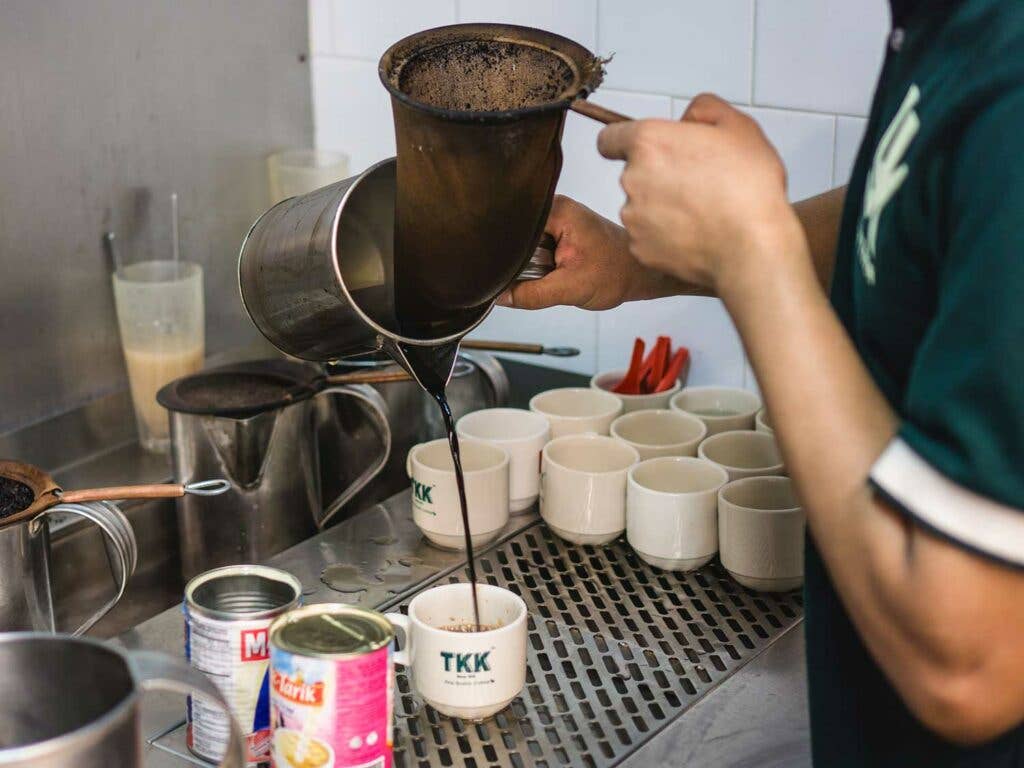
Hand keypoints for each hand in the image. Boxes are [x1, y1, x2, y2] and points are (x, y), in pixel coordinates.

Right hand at [499, 195, 688, 309]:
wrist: (640, 274)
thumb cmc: (617, 273)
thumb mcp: (571, 289)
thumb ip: (532, 294)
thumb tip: (500, 297)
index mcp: (557, 211)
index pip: (512, 224)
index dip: (502, 248)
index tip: (498, 270)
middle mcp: (554, 209)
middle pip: (515, 235)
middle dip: (516, 260)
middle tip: (531, 276)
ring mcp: (556, 221)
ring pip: (523, 245)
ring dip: (527, 265)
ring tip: (548, 274)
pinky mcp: (558, 234)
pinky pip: (534, 250)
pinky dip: (537, 266)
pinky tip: (549, 273)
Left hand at [597, 94, 802, 296]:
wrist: (751, 247)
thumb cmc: (748, 188)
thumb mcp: (738, 125)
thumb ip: (704, 109)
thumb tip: (688, 118)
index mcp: (649, 143)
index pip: (609, 139)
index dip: (625, 143)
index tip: (644, 150)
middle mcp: (632, 179)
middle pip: (634, 174)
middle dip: (659, 175)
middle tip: (698, 181)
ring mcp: (633, 217)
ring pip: (642, 207)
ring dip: (663, 207)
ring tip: (702, 211)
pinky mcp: (640, 249)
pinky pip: (648, 237)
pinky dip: (666, 236)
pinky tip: (696, 233)